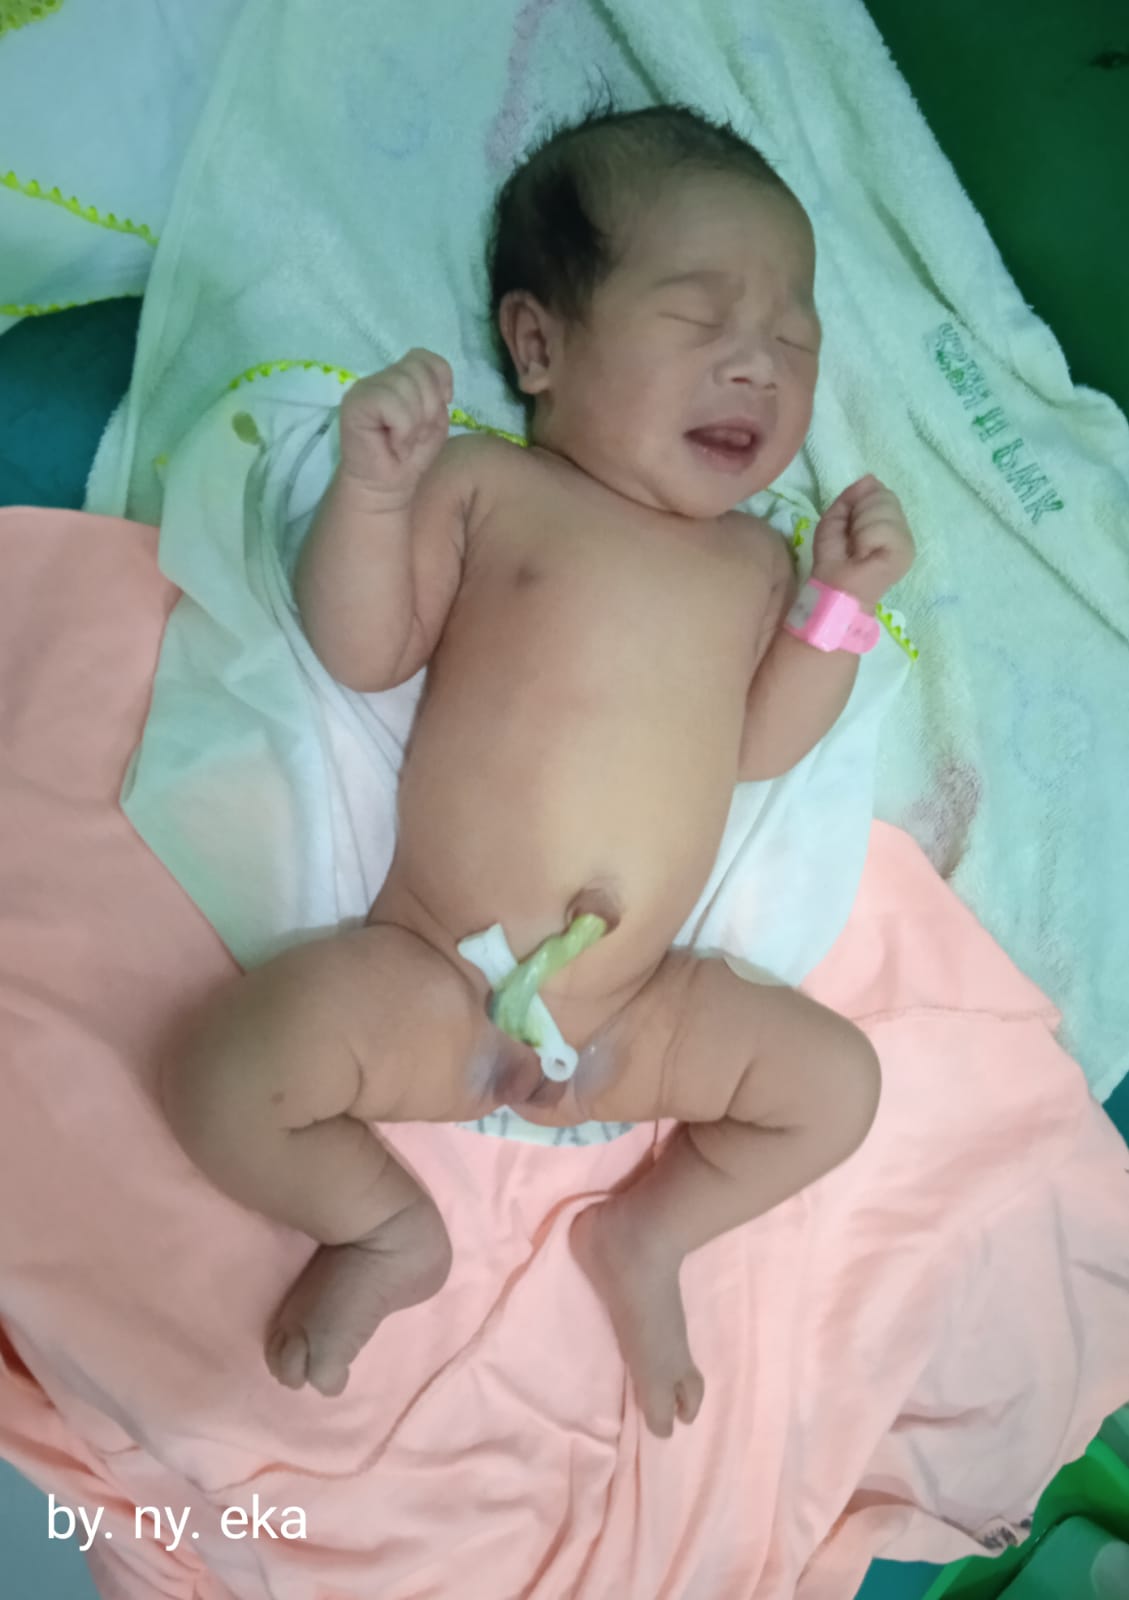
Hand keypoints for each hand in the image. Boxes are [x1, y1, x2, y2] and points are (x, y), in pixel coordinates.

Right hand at [337, 348, 452, 503]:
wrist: (385, 488)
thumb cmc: (410, 456)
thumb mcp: (434, 420)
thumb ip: (437, 393)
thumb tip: (439, 386)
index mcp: (398, 377)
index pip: (424, 357)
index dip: (439, 381)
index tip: (436, 411)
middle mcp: (379, 378)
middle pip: (418, 371)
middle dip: (428, 408)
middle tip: (415, 435)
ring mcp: (364, 388)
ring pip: (405, 385)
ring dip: (415, 422)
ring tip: (404, 442)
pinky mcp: (354, 403)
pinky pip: (391, 403)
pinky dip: (402, 429)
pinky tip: (394, 445)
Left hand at [811, 474, 915, 607]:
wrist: (835, 587)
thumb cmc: (835, 557)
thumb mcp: (836, 519)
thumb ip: (852, 497)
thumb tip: (870, 478)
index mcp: (888, 520)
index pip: (880, 492)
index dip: (859, 505)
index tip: (850, 528)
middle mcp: (902, 527)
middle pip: (884, 496)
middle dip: (860, 515)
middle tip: (853, 541)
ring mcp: (906, 540)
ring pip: (883, 509)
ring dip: (860, 529)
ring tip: (858, 549)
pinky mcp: (905, 550)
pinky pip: (882, 527)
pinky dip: (865, 539)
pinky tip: (864, 555)